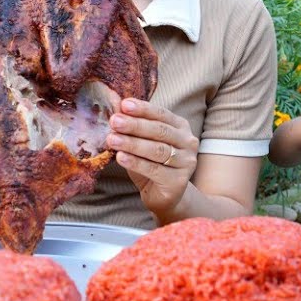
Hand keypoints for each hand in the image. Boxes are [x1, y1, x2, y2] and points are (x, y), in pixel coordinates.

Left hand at [106, 98, 197, 218]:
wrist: (164, 195)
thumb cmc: (151, 164)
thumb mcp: (142, 142)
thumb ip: (134, 128)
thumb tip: (115, 109)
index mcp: (180, 127)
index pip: (161, 114)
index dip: (143, 109)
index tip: (124, 104)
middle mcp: (188, 142)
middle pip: (160, 131)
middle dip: (135, 125)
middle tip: (114, 121)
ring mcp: (186, 162)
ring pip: (157, 150)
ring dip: (132, 143)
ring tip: (112, 139)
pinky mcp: (179, 181)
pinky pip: (154, 169)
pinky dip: (136, 162)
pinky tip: (121, 157)